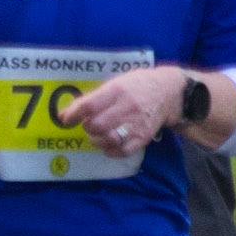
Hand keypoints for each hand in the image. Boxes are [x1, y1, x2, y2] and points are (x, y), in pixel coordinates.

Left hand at [58, 67, 180, 156]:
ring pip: (109, 139)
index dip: (73, 115)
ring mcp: (136, 124)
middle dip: (87, 128)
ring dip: (96, 140)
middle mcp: (126, 108)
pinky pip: (123, 150)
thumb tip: (66, 113)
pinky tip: (107, 145)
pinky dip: (111, 151)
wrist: (169, 93)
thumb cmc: (136, 86)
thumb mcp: (115, 84)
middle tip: (87, 125)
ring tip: (96, 136)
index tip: (66, 119)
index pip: (89, 105)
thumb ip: (93, 98)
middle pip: (97, 125)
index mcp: (116, 91)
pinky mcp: (144, 137)